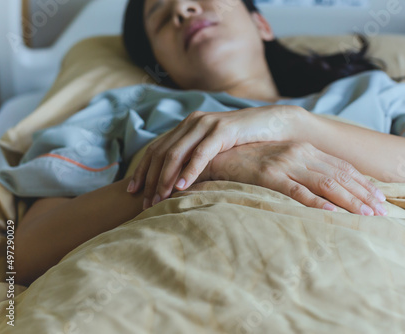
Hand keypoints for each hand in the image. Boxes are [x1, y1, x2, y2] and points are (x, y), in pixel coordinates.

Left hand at [126, 105, 305, 209]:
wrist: (272, 124)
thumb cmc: (243, 142)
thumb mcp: (214, 149)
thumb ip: (195, 157)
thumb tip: (177, 182)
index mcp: (187, 125)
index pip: (156, 148)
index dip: (142, 169)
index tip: (132, 191)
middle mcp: (192, 122)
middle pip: (161, 152)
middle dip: (151, 179)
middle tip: (145, 203)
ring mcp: (207, 124)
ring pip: (176, 153)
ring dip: (166, 178)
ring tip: (159, 199)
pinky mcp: (223, 130)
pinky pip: (201, 153)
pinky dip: (189, 171)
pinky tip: (182, 187)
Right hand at [207, 141, 387, 215]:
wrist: (220, 155)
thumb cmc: (252, 161)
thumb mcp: (282, 161)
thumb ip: (303, 169)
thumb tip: (325, 187)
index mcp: (305, 149)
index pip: (342, 167)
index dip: (363, 183)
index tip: (380, 198)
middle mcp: (299, 153)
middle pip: (339, 175)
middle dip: (363, 194)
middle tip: (382, 212)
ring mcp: (285, 163)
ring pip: (325, 183)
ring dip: (348, 201)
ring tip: (366, 216)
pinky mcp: (268, 175)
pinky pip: (296, 191)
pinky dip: (315, 203)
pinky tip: (331, 214)